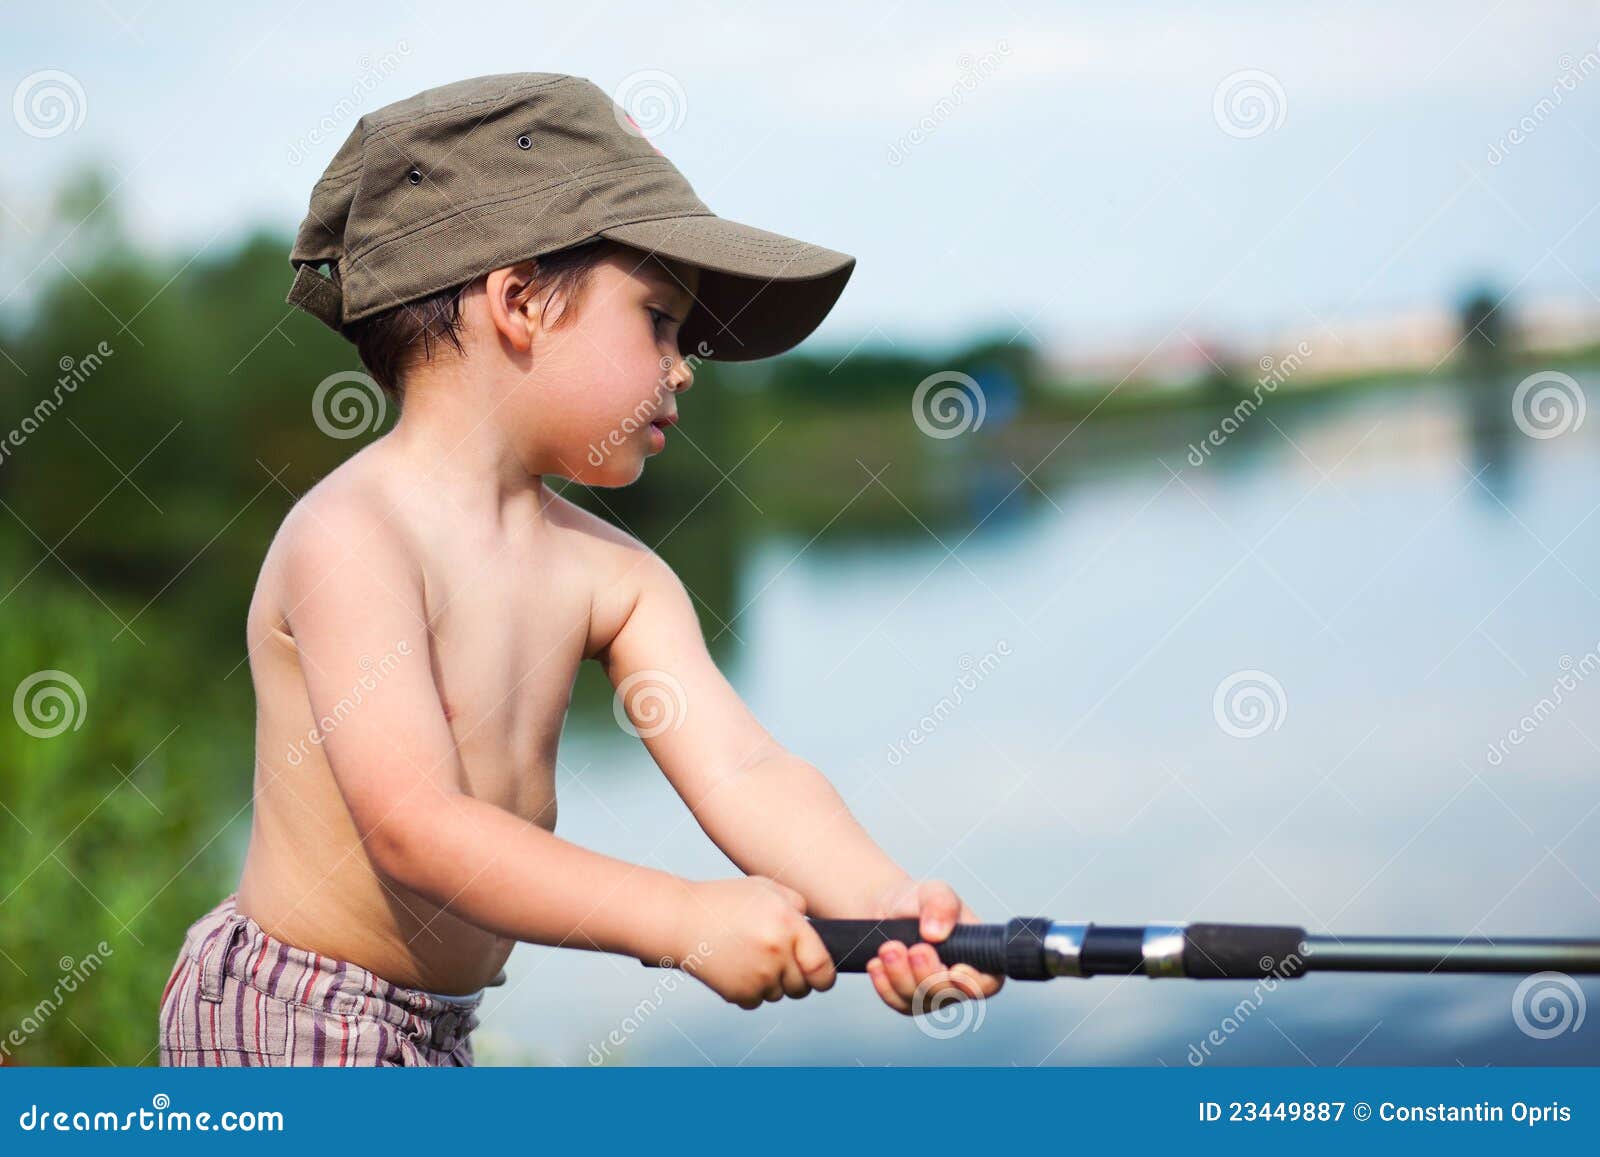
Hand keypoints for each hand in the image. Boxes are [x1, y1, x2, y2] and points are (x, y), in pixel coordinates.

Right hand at [665, 876, 836, 1009]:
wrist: (682, 920)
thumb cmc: (726, 901)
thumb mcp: (767, 889)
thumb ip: (798, 905)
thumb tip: (819, 933)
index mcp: (789, 924)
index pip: (821, 966)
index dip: (825, 977)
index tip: (821, 977)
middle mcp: (777, 953)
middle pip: (802, 987)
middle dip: (795, 978)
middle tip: (778, 961)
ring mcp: (758, 976)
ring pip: (779, 994)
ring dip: (771, 983)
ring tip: (749, 956)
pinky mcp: (739, 993)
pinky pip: (756, 1001)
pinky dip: (750, 990)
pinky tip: (736, 966)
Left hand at [864, 878, 1003, 1015]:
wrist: (888, 909)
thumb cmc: (920, 902)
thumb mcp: (933, 891)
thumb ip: (941, 904)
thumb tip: (935, 933)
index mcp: (978, 958)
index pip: (988, 983)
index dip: (974, 983)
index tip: (955, 970)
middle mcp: (958, 982)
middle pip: (948, 995)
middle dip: (929, 974)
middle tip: (915, 949)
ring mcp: (932, 995)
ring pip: (919, 1000)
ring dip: (902, 976)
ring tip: (889, 948)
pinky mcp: (906, 1000)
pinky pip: (896, 1001)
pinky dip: (884, 984)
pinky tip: (876, 963)